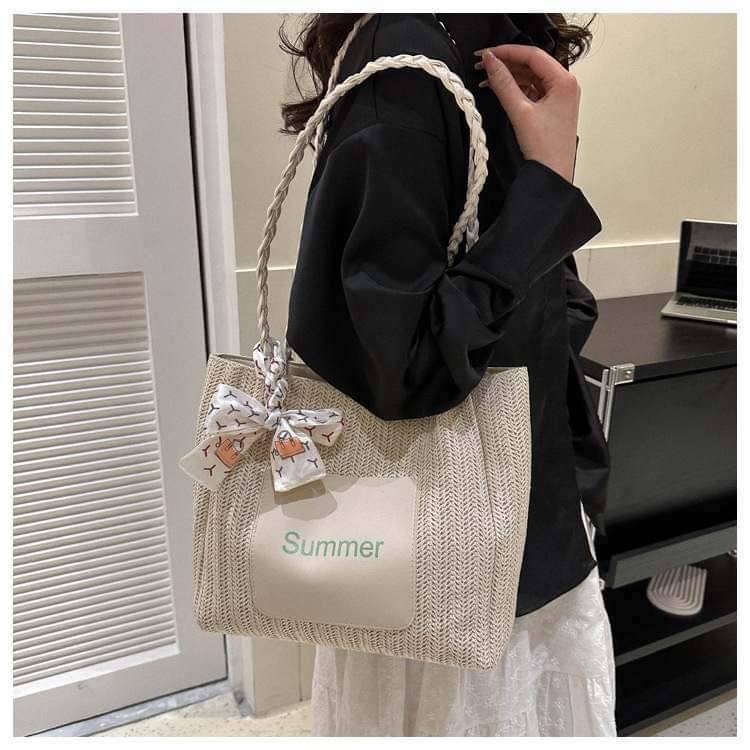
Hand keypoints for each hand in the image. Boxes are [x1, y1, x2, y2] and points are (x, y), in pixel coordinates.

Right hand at [477, 45, 580, 182]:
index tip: (487, 54)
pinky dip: (516, 88)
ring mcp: (559, 96)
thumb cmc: (545, 148)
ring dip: (510, 76)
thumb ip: (504, 84)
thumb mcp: (520, 112)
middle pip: (532, 64)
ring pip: (531, 77)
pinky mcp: (552, 107)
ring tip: (487, 78)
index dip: (508, 51)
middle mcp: (565, 85)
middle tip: (483, 64)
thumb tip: (491, 62)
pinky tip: (500, 89)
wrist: (553, 175)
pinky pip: (532, 90)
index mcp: (564, 81)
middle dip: (507, 63)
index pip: (533, 55)